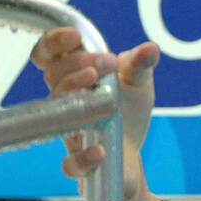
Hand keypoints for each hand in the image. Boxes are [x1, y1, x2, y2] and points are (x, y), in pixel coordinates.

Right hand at [30, 28, 159, 196]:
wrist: (132, 154)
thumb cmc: (128, 113)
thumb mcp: (138, 84)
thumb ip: (140, 66)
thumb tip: (150, 48)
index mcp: (74, 78)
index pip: (49, 55)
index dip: (54, 42)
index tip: (75, 36)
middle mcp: (65, 102)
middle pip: (53, 77)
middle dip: (77, 64)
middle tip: (106, 63)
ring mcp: (69, 132)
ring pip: (55, 113)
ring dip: (73, 94)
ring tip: (95, 82)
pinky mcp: (81, 163)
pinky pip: (71, 164)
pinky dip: (84, 157)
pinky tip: (100, 150)